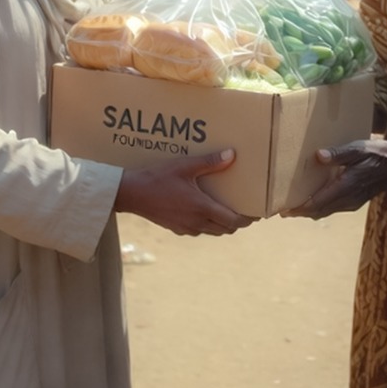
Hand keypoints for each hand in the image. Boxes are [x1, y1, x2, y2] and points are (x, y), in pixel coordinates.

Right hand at [115, 149, 256, 235]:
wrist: (132, 194)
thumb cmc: (158, 178)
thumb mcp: (185, 166)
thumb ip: (210, 162)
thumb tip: (231, 155)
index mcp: (203, 208)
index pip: (233, 221)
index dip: (246, 219)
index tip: (255, 214)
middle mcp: (197, 222)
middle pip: (225, 229)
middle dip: (236, 222)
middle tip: (243, 211)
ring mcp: (186, 228)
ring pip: (213, 232)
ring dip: (222, 225)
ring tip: (226, 212)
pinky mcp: (176, 229)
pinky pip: (198, 231)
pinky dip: (206, 225)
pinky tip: (203, 213)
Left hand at [283, 139, 386, 218]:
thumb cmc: (379, 154)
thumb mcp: (359, 148)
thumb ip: (339, 154)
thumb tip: (318, 156)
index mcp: (346, 186)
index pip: (318, 203)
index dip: (300, 208)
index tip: (284, 210)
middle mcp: (348, 199)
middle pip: (319, 211)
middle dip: (300, 212)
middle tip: (282, 210)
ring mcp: (352, 202)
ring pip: (325, 211)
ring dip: (309, 210)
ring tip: (293, 206)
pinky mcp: (355, 201)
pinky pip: (333, 208)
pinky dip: (320, 207)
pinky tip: (313, 199)